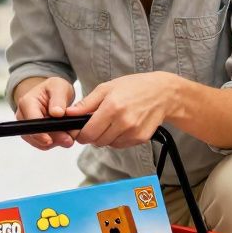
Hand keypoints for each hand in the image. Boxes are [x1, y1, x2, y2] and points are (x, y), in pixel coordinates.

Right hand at [14, 77, 76, 148]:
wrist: (53, 93)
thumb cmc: (54, 88)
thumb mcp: (59, 87)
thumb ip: (59, 99)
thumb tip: (57, 113)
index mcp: (26, 102)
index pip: (31, 121)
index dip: (40, 133)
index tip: (50, 140)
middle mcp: (23, 116)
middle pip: (33, 135)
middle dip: (52, 139)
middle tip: (69, 139)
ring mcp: (27, 126)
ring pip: (38, 142)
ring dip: (55, 142)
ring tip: (69, 136)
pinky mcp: (33, 135)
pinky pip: (43, 144)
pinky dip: (55, 142)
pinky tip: (64, 135)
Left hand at [65, 72, 180, 147]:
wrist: (162, 93)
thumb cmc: (134, 87)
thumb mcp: (106, 88)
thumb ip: (86, 103)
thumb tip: (69, 113)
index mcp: (111, 108)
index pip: (88, 133)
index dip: (80, 134)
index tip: (80, 130)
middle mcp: (123, 122)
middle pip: (97, 141)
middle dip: (92, 135)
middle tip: (96, 124)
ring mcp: (133, 132)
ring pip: (108, 145)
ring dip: (105, 137)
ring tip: (111, 122)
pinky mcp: (141, 138)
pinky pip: (121, 145)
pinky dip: (117, 139)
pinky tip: (122, 126)